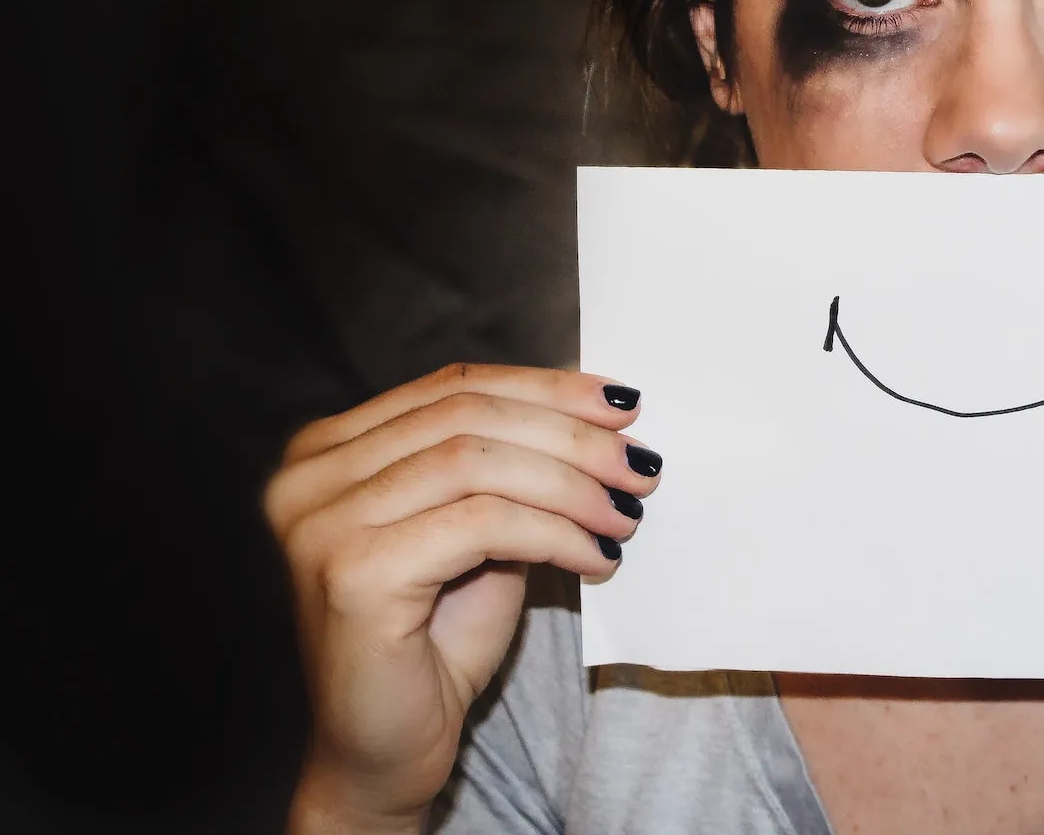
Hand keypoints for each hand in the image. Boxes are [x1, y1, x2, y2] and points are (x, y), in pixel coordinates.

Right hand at [263, 364, 661, 831]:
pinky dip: (556, 534)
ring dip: (573, 486)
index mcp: (329, 450)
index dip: (547, 388)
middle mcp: (308, 476)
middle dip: (572, 435)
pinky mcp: (353, 572)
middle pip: (468, 416)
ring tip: (626, 515)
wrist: (386, 751)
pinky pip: (484, 524)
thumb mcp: (478, 530)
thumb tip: (599, 414)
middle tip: (640, 467)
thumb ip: (510, 466)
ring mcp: (322, 523)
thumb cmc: (433, 643)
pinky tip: (595, 558)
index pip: (454, 387)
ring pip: (480, 464)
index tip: (624, 405)